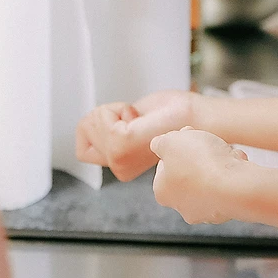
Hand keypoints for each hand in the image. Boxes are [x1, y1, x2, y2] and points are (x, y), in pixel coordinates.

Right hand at [76, 90, 194, 181]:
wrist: (193, 115)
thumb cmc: (174, 114)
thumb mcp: (137, 121)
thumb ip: (115, 129)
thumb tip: (93, 125)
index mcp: (122, 163)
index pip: (83, 149)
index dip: (101, 125)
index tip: (129, 121)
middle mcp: (119, 167)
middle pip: (86, 131)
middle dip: (106, 114)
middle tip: (135, 117)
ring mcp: (119, 160)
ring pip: (90, 124)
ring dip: (111, 112)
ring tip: (137, 117)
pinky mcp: (122, 145)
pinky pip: (100, 119)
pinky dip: (115, 109)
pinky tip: (137, 115)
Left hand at [151, 127, 248, 223]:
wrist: (234, 185)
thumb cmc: (199, 163)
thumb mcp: (171, 141)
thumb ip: (160, 142)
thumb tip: (158, 145)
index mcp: (163, 192)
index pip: (165, 165)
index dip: (176, 145)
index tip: (186, 136)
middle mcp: (182, 206)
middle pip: (188, 170)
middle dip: (198, 154)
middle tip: (206, 142)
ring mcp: (206, 211)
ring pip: (210, 176)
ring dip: (217, 160)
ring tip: (224, 152)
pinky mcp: (228, 209)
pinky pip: (228, 183)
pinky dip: (231, 171)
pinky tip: (235, 164)